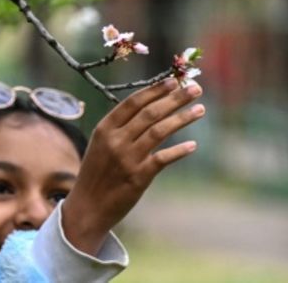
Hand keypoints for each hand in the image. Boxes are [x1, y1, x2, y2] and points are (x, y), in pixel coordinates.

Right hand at [61, 78, 204, 254]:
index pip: (134, 102)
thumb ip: (120, 128)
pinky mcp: (138, 178)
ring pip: (159, 131)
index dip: (155, 90)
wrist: (87, 207)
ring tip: (201, 110)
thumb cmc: (97, 173)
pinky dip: (178, 151)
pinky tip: (192, 145)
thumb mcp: (100, 145)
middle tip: (195, 89)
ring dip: (182, 118)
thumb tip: (149, 108)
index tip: (174, 80)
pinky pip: (162, 159)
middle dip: (175, 99)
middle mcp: (116, 140)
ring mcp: (127, 159)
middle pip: (150, 113)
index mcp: (104, 128)